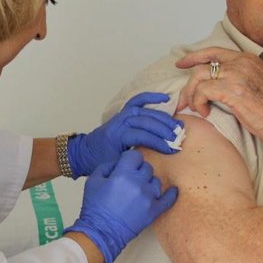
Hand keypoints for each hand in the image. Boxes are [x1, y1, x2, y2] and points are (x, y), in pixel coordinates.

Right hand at [65, 150, 178, 262]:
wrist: (101, 232)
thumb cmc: (95, 207)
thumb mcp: (93, 180)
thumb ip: (107, 166)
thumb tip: (119, 163)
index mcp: (123, 174)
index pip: (135, 155)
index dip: (130, 159)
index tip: (127, 164)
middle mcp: (139, 183)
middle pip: (147, 167)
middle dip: (139, 170)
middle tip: (131, 179)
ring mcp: (149, 197)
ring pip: (156, 181)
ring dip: (149, 182)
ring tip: (139, 189)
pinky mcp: (154, 210)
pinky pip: (168, 199)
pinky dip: (171, 194)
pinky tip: (173, 190)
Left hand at [68, 92, 183, 176]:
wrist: (84, 153)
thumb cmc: (100, 161)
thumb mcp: (116, 165)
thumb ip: (133, 161)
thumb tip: (155, 160)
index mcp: (115, 136)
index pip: (141, 135)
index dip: (158, 142)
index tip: (172, 150)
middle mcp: (118, 122)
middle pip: (145, 121)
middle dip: (163, 129)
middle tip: (178, 137)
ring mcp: (121, 116)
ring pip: (144, 112)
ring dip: (162, 118)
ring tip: (177, 125)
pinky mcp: (123, 113)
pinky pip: (137, 101)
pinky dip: (151, 97)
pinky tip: (165, 99)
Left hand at [174, 47, 262, 149]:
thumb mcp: (256, 84)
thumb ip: (237, 78)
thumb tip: (213, 85)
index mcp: (247, 59)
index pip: (213, 51)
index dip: (194, 56)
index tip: (181, 64)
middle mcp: (242, 62)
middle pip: (201, 65)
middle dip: (188, 84)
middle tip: (183, 100)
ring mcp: (237, 74)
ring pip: (198, 78)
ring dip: (192, 96)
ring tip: (197, 109)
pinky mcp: (233, 90)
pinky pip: (203, 91)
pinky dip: (199, 103)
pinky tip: (206, 113)